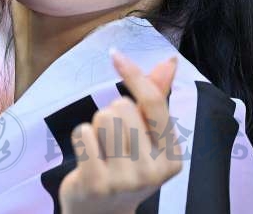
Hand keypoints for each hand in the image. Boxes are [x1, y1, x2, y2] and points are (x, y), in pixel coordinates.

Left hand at [59, 52, 181, 213]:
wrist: (101, 212)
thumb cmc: (124, 166)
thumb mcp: (146, 138)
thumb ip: (155, 100)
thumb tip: (169, 61)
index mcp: (173, 157)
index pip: (154, 104)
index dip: (134, 75)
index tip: (115, 54)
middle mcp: (155, 171)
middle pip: (122, 107)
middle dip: (110, 114)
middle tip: (112, 141)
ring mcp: (126, 179)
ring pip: (102, 118)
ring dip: (95, 127)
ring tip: (101, 150)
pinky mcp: (97, 183)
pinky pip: (82, 133)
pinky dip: (80, 138)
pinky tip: (87, 158)